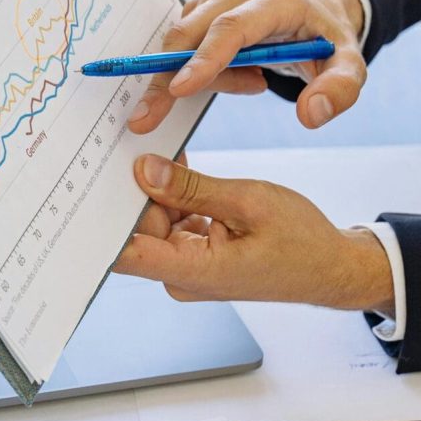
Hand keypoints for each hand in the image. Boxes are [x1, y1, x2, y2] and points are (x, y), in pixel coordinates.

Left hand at [115, 154, 393, 312]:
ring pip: (154, 223)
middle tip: (138, 145)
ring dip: (160, 191)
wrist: (330, 268)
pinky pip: (173, 224)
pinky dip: (177, 199)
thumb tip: (145, 171)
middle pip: (137, 229)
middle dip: (137, 190)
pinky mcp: (196, 257)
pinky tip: (184, 174)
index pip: (124, 254)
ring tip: (167, 155)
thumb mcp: (248, 201)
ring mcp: (188, 268)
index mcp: (193, 272)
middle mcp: (182, 276)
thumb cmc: (301, 241)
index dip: (101, 221)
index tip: (90, 185)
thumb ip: (192, 188)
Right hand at [127, 0, 366, 133]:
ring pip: (183, 43)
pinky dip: (202, 71)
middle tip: (146, 119)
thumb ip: (339, 90)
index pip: (231, 29)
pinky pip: (184, 46)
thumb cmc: (327, 41)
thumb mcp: (349, 66)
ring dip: (204, 78)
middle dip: (165, 78)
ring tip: (253, 82)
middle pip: (190, 35)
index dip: (203, 60)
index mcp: (275, 1)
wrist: (314, 12)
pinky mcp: (201, 8)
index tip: (177, 90)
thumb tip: (310, 114)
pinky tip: (242, 75)